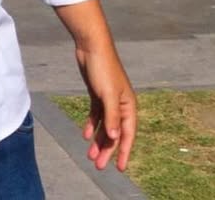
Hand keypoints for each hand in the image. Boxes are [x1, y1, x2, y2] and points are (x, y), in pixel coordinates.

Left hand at [73, 40, 136, 171]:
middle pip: (114, 133)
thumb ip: (112, 117)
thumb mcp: (107, 94)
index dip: (124, 152)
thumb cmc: (103, 68)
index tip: (120, 169)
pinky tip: (86, 135)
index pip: (127, 135)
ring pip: (105, 126)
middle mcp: (120, 105)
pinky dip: (92, 125)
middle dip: (107, 150)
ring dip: (98, 140)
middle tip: (98, 166)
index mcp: (128, 106)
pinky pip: (96, 115)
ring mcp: (108, 100)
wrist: (91, 46)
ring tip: (90, 155)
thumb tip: (116, 139)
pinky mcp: (97, 94)